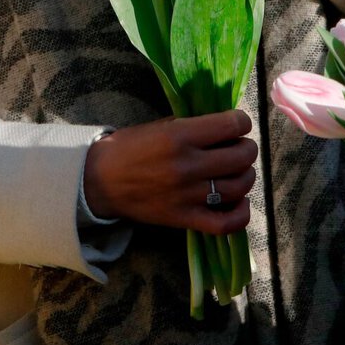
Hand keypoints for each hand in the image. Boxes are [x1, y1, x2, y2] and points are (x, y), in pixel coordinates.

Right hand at [83, 111, 256, 235]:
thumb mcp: (159, 126)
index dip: (241, 121)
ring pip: (239, 186)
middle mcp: (188, 165)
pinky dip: (241, 213)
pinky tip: (239, 201)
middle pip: (242, 156)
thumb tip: (225, 125)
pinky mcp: (184, 218)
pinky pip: (226, 223)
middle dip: (247, 148)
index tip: (237, 124)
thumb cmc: (128, 148)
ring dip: (246, 176)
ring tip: (238, 171)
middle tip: (239, 147)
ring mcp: (188, 195)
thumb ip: (192, 125)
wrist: (98, 182)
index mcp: (180, 136)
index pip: (232, 125)